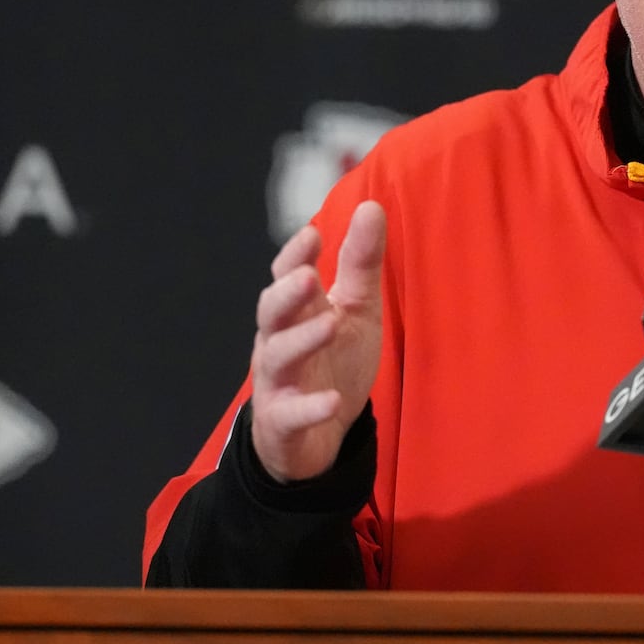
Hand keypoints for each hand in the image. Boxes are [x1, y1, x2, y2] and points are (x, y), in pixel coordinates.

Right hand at [249, 200, 385, 482]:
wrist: (318, 437)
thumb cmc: (334, 362)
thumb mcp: (356, 310)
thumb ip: (360, 264)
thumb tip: (372, 206)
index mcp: (296, 312)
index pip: (286, 277)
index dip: (294, 256)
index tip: (312, 235)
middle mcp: (279, 342)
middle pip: (271, 312)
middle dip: (287, 293)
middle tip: (308, 277)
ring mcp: (278, 383)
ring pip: (277, 357)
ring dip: (301, 340)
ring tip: (328, 323)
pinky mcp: (283, 423)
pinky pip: (291, 415)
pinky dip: (310, 407)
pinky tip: (331, 401)